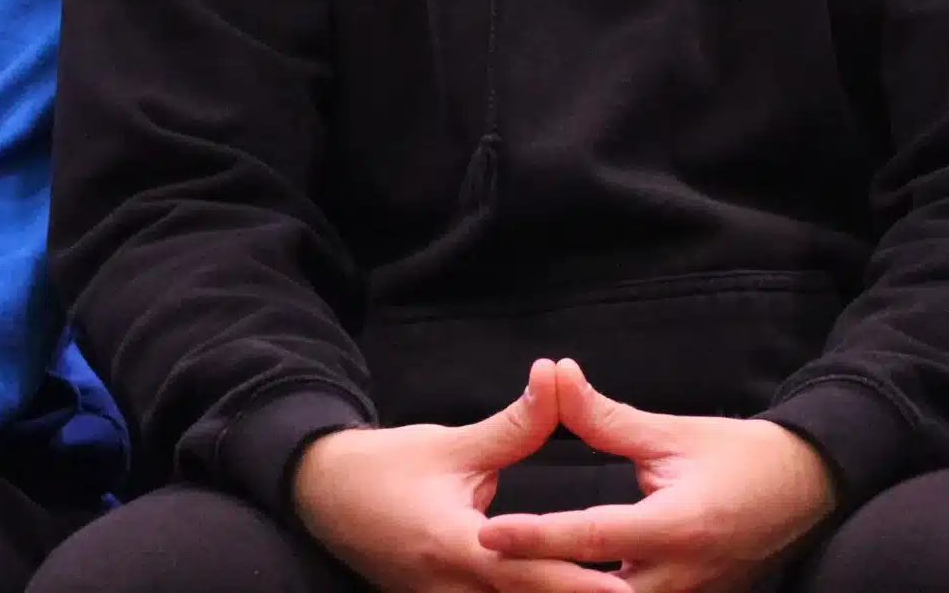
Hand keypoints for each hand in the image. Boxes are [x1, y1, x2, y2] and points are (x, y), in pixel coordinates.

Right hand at [293, 358, 632, 592]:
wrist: (322, 496)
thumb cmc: (388, 467)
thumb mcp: (454, 444)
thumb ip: (516, 424)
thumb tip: (557, 377)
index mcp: (456, 547)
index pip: (530, 573)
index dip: (581, 584)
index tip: (626, 592)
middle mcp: (450, 591)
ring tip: (614, 590)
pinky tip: (562, 590)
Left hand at [477, 359, 836, 592]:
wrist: (806, 489)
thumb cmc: (739, 456)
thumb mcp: (672, 433)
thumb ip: (607, 418)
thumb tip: (556, 378)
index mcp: (674, 526)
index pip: (590, 538)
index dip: (535, 539)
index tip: (487, 537)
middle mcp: (679, 575)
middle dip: (541, 589)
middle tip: (487, 571)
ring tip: (514, 582)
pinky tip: (563, 586)